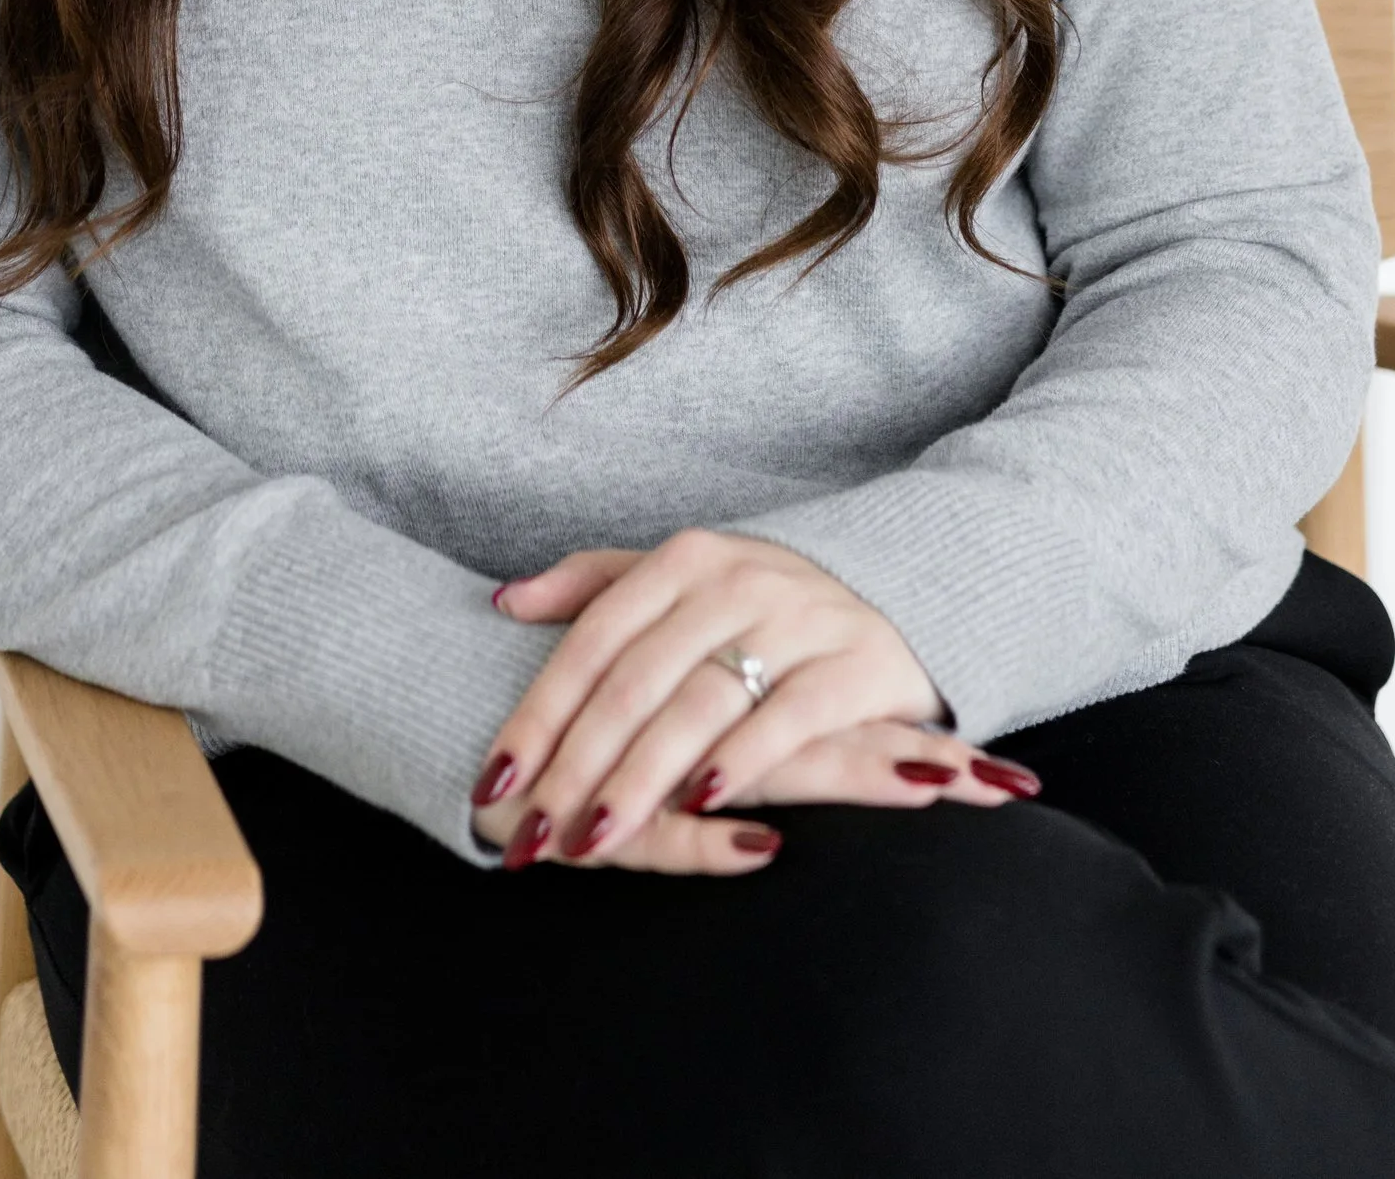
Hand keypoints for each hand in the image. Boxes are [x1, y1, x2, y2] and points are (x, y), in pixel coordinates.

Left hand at [468, 533, 1039, 873]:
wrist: (900, 585)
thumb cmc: (764, 604)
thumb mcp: (681, 579)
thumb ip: (594, 585)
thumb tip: (505, 601)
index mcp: (684, 559)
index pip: (593, 639)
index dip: (540, 710)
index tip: (494, 777)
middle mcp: (736, 578)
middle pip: (637, 679)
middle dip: (580, 762)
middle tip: (537, 830)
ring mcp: (798, 618)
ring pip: (701, 703)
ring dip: (644, 776)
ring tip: (599, 834)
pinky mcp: (855, 663)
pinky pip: (788, 715)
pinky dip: (742, 759)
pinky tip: (702, 803)